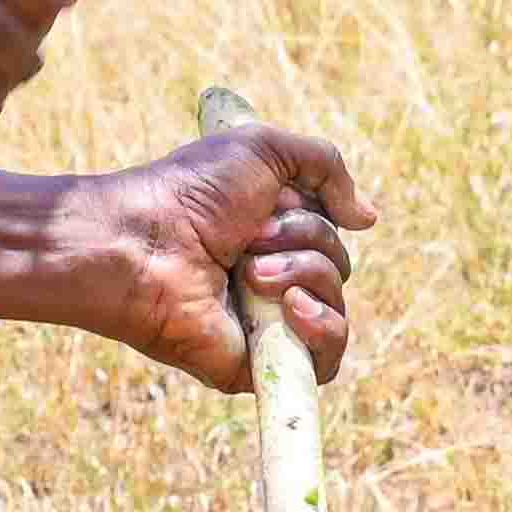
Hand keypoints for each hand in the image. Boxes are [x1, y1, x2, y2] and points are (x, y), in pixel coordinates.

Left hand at [67, 122, 374, 389]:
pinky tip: (291, 306)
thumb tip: (368, 218)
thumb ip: (325, 165)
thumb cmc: (191, 192)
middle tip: (251, 236)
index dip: (315, 213)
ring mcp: (267, 324)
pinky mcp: (261, 363)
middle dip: (307, 240)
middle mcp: (270, 280)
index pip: (331, 233)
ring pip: (336, 308)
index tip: (274, 200)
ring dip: (307, 275)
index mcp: (269, 235)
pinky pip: (327, 360)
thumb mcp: (264, 148)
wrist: (143, 242)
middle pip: (339, 267)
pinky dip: (323, 328)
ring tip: (252, 271)